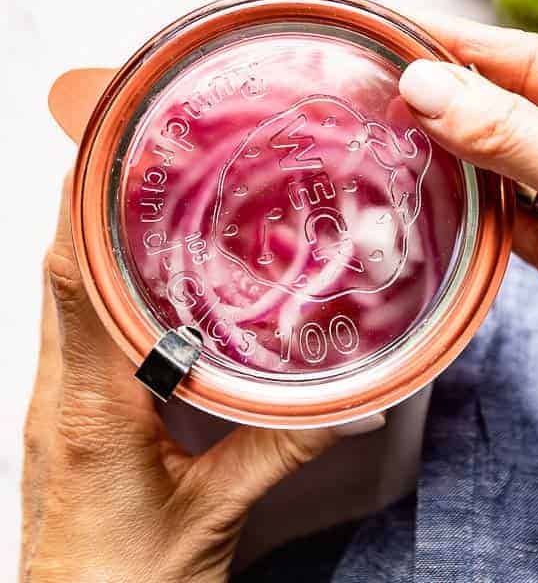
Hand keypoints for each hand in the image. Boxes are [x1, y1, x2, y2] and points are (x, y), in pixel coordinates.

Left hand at [21, 179, 358, 581]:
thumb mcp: (213, 515)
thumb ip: (281, 448)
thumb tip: (355, 402)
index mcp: (90, 408)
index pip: (76, 280)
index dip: (87, 204)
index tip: (116, 145)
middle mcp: (61, 395)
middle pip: (65, 272)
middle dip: (95, 202)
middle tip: (149, 147)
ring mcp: (60, 407)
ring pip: (68, 299)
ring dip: (99, 240)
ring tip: (154, 193)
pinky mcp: (72, 422)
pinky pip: (80, 335)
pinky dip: (107, 289)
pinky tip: (151, 281)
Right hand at [396, 16, 537, 404]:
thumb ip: (532, 155)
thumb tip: (447, 90)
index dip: (481, 48)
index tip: (411, 30)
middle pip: (533, 109)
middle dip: (461, 87)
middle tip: (386, 72)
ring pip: (520, 164)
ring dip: (462, 143)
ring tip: (397, 119)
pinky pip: (519, 223)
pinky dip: (476, 206)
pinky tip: (441, 190)